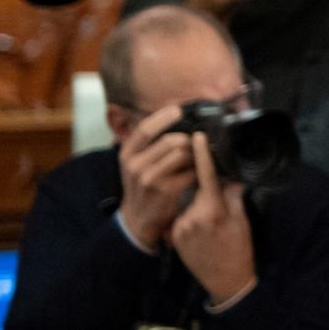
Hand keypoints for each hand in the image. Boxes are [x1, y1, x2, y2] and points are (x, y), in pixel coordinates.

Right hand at [117, 105, 194, 249]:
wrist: (138, 219)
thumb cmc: (142, 187)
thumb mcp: (135, 163)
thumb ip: (149, 145)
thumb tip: (172, 119)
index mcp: (127, 154)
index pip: (145, 129)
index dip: (163, 117)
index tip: (179, 109)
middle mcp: (135, 164)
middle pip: (172, 140)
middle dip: (190, 139)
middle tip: (198, 141)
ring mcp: (150, 178)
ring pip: (183, 154)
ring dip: (196, 154)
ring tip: (200, 156)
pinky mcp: (167, 190)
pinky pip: (191, 171)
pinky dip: (200, 168)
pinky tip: (201, 170)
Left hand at [171, 132, 255, 306]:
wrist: (225, 281)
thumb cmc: (239, 250)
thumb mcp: (241, 220)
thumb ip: (233, 195)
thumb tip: (231, 176)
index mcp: (213, 209)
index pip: (205, 174)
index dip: (200, 154)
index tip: (197, 135)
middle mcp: (193, 215)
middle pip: (197, 188)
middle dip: (206, 187)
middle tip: (220, 198)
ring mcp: (181, 226)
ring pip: (189, 202)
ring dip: (199, 204)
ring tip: (213, 223)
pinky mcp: (175, 235)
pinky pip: (183, 216)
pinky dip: (192, 217)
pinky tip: (203, 231)